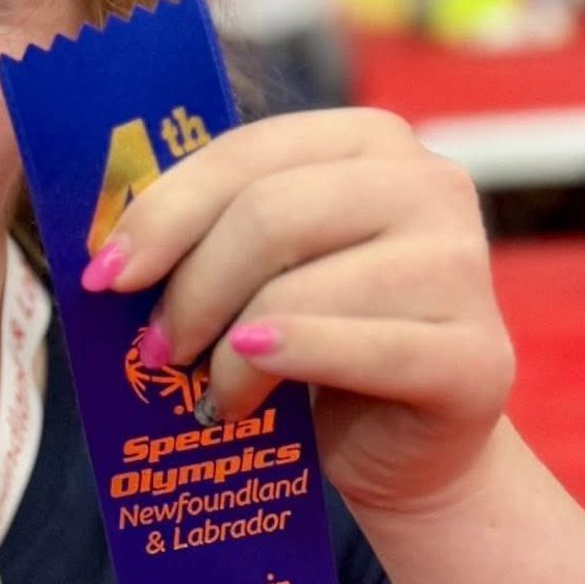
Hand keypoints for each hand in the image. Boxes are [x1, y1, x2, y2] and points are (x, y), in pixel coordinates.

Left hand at [85, 109, 514, 511]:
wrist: (405, 441)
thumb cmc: (315, 338)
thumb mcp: (260, 268)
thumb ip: (207, 233)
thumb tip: (106, 247)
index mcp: (370, 142)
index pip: (247, 153)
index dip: (163, 212)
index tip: (105, 274)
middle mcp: (430, 185)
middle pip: (270, 214)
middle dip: (192, 286)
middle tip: (156, 348)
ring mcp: (465, 266)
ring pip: (306, 287)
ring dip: (229, 352)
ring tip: (206, 394)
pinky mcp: (479, 356)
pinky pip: (366, 351)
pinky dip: (290, 363)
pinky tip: (239, 385)